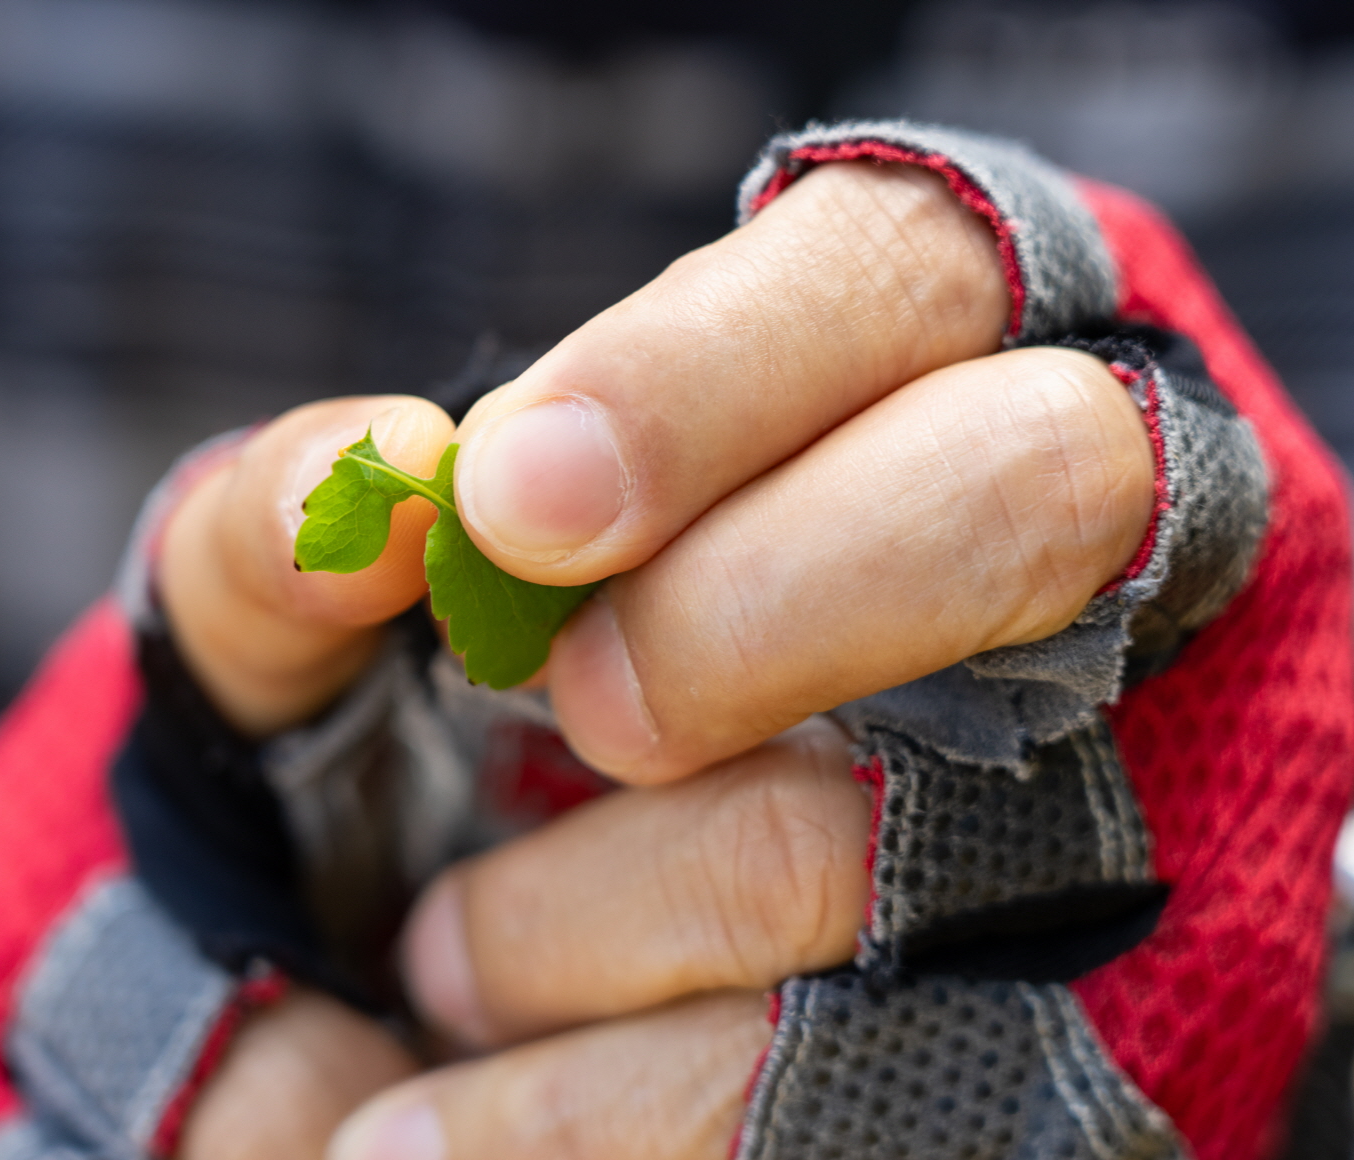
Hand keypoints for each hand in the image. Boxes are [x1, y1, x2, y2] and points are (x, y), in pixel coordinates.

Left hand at [164, 158, 1155, 1159]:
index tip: (510, 509)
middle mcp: (1022, 567)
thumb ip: (280, 536)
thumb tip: (371, 490)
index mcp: (846, 392)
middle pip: (1013, 493)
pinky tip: (437, 1130)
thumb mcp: (287, 640)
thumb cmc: (388, 768)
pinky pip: (870, 1076)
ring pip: (890, 816)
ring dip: (600, 909)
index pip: (871, 279)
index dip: (708, 378)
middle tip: (581, 713)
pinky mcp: (1050, 1026)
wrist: (410, 1012)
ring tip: (438, 959)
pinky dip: (608, 1107)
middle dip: (751, 609)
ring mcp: (1073, 801)